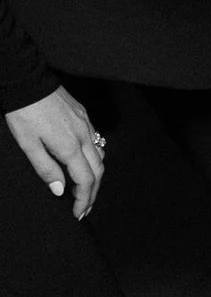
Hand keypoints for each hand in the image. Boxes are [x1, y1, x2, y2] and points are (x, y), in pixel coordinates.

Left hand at [7, 88, 102, 217]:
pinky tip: (85, 162)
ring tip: (85, 188)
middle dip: (93, 192)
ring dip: (96, 176)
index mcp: (69, 146)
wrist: (29, 82)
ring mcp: (87, 125)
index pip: (85, 180)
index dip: (84, 200)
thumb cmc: (24, 114)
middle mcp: (84, 136)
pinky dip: (95, 158)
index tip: (78, 213)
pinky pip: (98, 142)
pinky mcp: (85, 116)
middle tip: (84, 208)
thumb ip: (45, 169)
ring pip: (101, 156)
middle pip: (98, 171)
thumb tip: (59, 190)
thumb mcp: (27, 145)